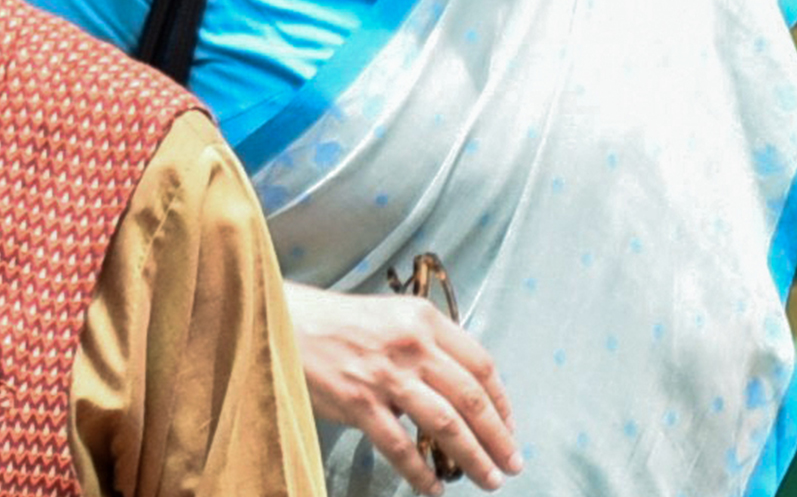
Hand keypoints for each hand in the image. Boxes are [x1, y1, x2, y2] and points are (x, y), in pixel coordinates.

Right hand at [284, 280, 521, 494]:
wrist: (283, 321)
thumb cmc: (338, 322)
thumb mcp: (390, 317)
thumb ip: (425, 345)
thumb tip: (459, 391)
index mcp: (423, 318)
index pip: (481, 364)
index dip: (502, 402)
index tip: (510, 427)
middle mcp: (411, 344)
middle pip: (471, 397)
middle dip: (499, 437)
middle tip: (513, 464)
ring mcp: (385, 374)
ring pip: (446, 424)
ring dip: (474, 458)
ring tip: (488, 480)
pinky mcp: (359, 401)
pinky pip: (401, 447)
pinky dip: (421, 473)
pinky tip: (432, 489)